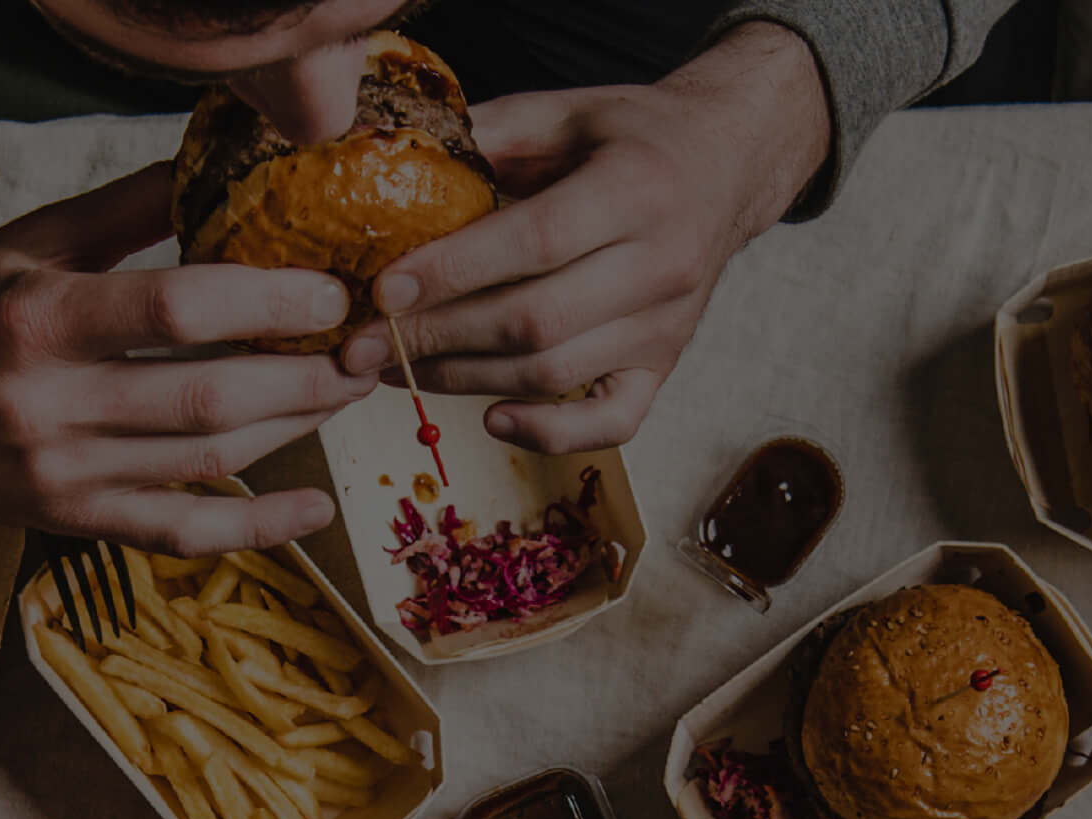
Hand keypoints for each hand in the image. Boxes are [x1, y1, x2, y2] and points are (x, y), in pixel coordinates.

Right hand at [0, 164, 376, 550]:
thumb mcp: (26, 242)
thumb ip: (127, 211)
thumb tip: (222, 165)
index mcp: (38, 318)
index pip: (178, 310)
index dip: (269, 301)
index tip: (330, 289)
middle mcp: (47, 405)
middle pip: (208, 399)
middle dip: (303, 377)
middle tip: (362, 349)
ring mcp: (59, 474)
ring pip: (206, 464)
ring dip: (291, 431)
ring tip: (342, 392)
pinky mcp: (68, 521)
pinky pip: (180, 533)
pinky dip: (255, 527)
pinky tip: (312, 509)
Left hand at [336, 25, 830, 452]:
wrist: (724, 167)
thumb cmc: (632, 137)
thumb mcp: (567, 112)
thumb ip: (490, 136)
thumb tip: (393, 166)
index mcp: (637, 188)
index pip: (535, 241)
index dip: (454, 272)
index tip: (383, 291)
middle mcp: (663, 264)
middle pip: (536, 322)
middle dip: (439, 338)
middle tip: (366, 346)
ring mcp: (667, 327)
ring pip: (555, 375)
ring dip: (465, 380)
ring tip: (401, 370)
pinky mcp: (666, 367)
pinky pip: (612, 424)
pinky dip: (548, 433)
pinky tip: (492, 418)